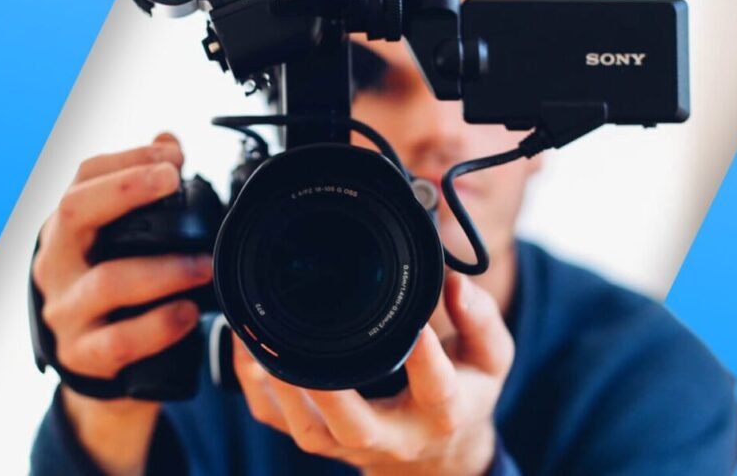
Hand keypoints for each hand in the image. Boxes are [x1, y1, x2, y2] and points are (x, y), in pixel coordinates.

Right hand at [32, 133, 211, 474]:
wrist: (98, 368)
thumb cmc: (114, 291)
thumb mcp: (118, 241)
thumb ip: (142, 193)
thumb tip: (168, 140)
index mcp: (66, 229)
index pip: (83, 178)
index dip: (127, 159)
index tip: (172, 156)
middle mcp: (56, 263)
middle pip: (73, 213)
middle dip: (125, 191)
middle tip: (172, 182)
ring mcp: (66, 312)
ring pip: (107, 281)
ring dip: (163, 267)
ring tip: (204, 263)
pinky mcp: (84, 356)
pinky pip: (120, 340)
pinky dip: (158, 326)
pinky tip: (187, 313)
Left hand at [233, 272, 514, 475]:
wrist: (436, 456)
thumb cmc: (463, 394)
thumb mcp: (490, 358)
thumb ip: (479, 319)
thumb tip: (453, 281)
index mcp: (442, 412)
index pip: (435, 387)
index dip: (425, 358)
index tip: (416, 323)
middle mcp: (394, 436)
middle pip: (356, 426)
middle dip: (330, 393)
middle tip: (305, 345)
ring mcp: (350, 445)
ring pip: (308, 428)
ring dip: (280, 388)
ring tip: (260, 340)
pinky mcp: (320, 440)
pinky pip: (278, 420)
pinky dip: (256, 387)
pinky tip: (246, 348)